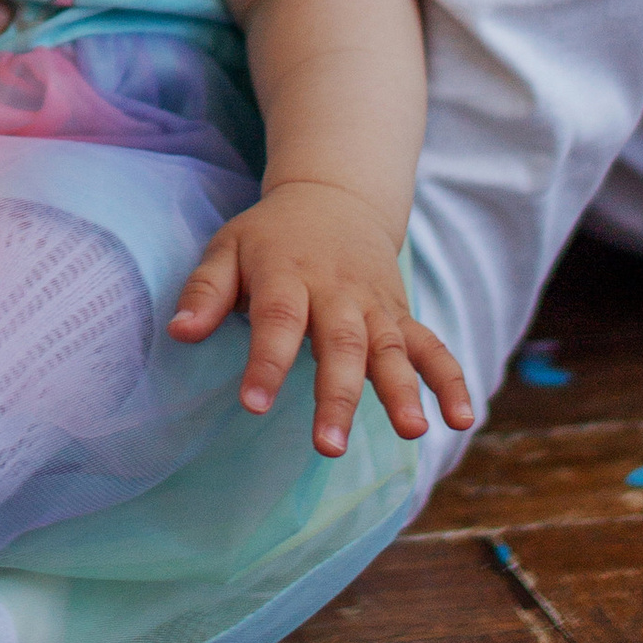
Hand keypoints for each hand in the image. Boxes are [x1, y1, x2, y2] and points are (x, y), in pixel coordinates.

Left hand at [169, 180, 474, 459]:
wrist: (334, 197)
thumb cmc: (270, 237)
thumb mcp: (228, 247)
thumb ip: (205, 290)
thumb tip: (178, 332)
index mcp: (287, 274)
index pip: (276, 321)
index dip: (267, 363)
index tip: (254, 404)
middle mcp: (336, 291)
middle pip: (341, 343)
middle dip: (337, 394)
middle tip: (329, 445)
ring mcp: (374, 305)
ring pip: (390, 348)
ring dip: (403, 390)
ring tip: (412, 431)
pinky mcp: (400, 315)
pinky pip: (431, 346)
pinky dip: (451, 379)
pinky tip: (464, 417)